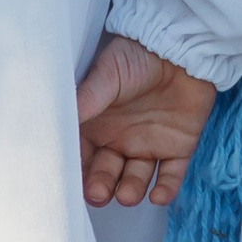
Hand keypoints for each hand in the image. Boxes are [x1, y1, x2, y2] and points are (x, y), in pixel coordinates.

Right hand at [75, 31, 218, 206]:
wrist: (182, 45)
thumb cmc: (138, 56)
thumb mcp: (107, 74)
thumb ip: (86, 98)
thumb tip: (58, 120)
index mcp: (99, 126)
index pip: (82, 157)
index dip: (76, 171)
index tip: (70, 183)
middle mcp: (120, 140)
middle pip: (106, 174)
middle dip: (100, 187)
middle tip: (99, 194)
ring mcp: (149, 145)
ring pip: (135, 180)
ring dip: (130, 191)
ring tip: (126, 194)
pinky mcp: (178, 147)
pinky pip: (171, 175)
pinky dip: (167, 189)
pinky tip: (159, 196)